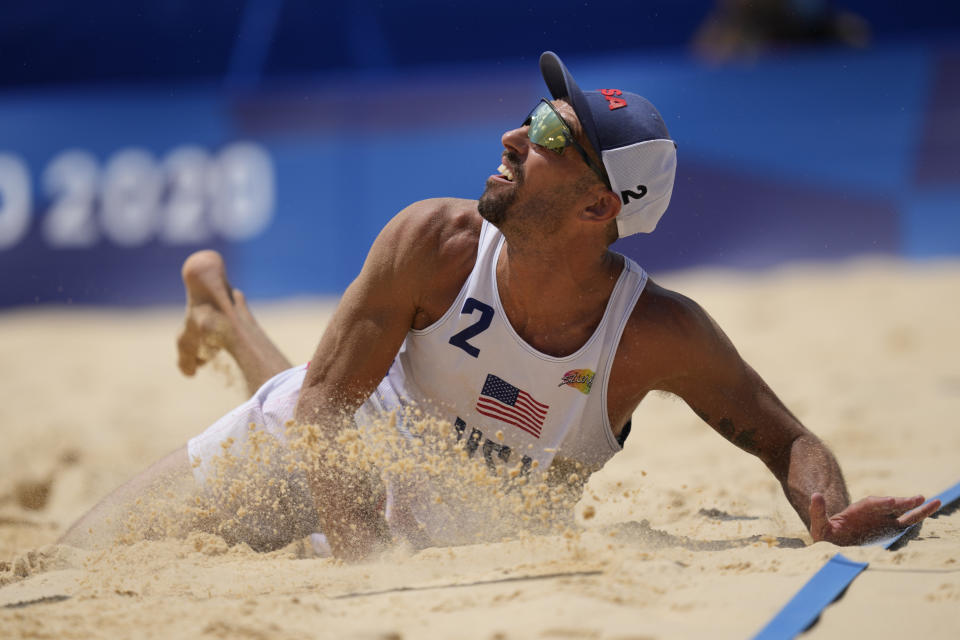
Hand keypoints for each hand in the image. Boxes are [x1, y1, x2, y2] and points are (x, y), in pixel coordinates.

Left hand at [809, 493, 940, 545]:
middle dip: (901, 502)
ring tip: (931, 501)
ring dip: (914, 507)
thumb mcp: (819, 525)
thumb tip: (816, 495)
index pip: (870, 505)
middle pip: (888, 506)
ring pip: (900, 512)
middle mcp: (871, 514)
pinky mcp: (889, 530)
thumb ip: (817, 512)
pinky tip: (930, 508)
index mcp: (856, 512)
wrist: (833, 546)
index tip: (889, 501)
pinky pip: (905, 523)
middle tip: (917, 498)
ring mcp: (882, 521)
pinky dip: (917, 516)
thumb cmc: (826, 537)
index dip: (880, 503)